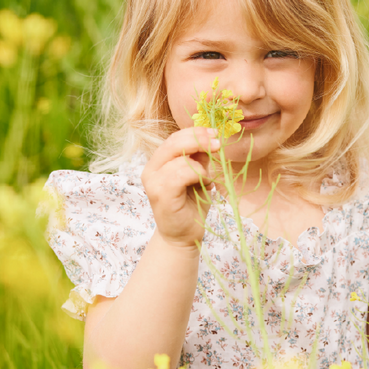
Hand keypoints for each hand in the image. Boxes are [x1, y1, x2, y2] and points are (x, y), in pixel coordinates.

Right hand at [141, 127, 219, 248]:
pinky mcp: (160, 194)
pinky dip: (198, 175)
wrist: (183, 236)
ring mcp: (153, 182)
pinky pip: (181, 174)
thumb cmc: (191, 206)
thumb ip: (199, 158)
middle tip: (217, 144)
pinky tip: (204, 185)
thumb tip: (210, 137)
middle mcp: (150, 170)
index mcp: (157, 162)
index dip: (195, 132)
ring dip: (201, 166)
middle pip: (174, 143)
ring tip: (206, 180)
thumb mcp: (198, 176)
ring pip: (180, 159)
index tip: (214, 134)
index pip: (174, 138)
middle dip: (199, 140)